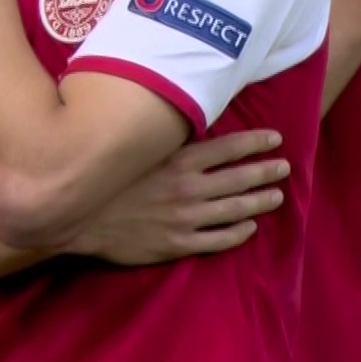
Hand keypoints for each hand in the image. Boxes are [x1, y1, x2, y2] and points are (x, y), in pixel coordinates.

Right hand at [66, 128, 289, 265]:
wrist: (75, 215)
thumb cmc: (106, 175)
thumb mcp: (139, 147)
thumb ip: (167, 138)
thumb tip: (190, 117)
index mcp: (180, 161)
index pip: (230, 147)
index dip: (256, 143)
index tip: (276, 139)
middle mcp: (189, 188)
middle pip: (239, 178)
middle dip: (266, 172)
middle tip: (285, 168)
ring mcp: (185, 218)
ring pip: (234, 210)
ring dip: (259, 202)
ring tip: (276, 197)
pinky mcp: (177, 243)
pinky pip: (217, 240)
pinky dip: (237, 234)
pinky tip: (249, 228)